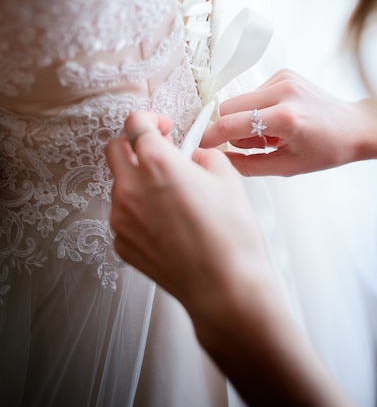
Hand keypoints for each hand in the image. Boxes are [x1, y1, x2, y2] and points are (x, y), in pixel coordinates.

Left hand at [105, 111, 271, 323]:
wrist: (225, 287)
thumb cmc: (231, 235)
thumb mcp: (227, 178)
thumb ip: (203, 156)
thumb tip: (192, 157)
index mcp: (157, 163)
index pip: (135, 123)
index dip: (150, 119)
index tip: (163, 127)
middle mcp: (130, 188)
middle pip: (114, 149)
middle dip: (134, 144)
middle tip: (160, 152)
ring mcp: (121, 218)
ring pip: (119, 184)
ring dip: (137, 179)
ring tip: (170, 194)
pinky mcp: (122, 243)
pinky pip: (123, 214)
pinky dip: (139, 209)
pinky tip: (167, 222)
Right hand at [201, 69, 376, 176]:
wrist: (355, 126)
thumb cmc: (327, 150)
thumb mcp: (287, 167)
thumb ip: (248, 165)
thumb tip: (219, 160)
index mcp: (286, 118)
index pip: (232, 124)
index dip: (211, 136)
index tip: (200, 145)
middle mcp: (284, 92)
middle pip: (229, 107)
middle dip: (231, 128)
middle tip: (253, 145)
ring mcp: (284, 78)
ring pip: (240, 100)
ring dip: (246, 119)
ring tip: (272, 134)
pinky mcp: (284, 72)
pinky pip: (254, 93)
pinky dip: (258, 109)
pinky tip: (278, 120)